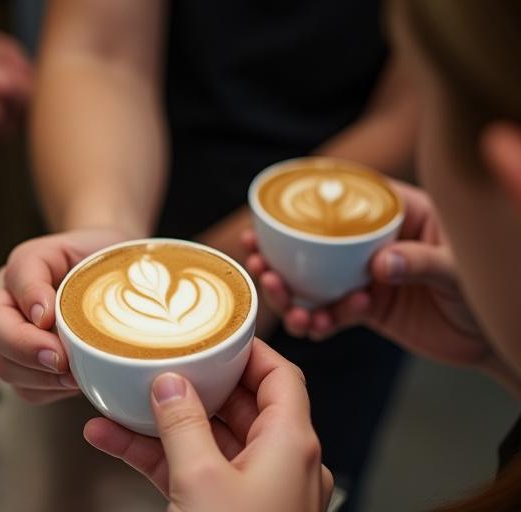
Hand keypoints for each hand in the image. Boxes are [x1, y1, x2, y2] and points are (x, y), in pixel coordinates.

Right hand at [0, 228, 130, 403]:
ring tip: (76, 374)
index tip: (50, 320)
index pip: (13, 282)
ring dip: (41, 376)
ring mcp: (17, 337)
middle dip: (26, 349)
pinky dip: (51, 390)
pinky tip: (75, 382)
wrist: (121, 275)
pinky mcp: (32, 367)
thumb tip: (42, 315)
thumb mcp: (89, 249)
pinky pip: (28, 389)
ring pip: (7, 366)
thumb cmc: (103, 260)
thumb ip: (63, 272)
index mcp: (23, 271)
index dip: (26, 305)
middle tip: (61, 360)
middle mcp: (12, 303)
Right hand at [84, 340, 332, 511]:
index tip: (215, 332)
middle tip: (163, 361)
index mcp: (290, 444)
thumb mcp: (200, 480)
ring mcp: (254, 490)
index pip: (280, 376)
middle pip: (239, 404)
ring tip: (121, 400)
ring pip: (208, 438)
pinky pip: (191, 471)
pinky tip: (111, 440)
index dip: (249, 348)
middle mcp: (280, 462)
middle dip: (195, 383)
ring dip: (163, 422)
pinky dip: (155, 456)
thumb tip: (170, 383)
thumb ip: (183, 423)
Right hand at [243, 181, 492, 368]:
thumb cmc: (487, 289)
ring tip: (287, 305)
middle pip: (315, 243)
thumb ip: (423, 262)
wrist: (490, 339)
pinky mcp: (365, 309)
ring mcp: (365, 276)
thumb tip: (381, 265)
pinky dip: (318, 322)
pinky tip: (314, 327)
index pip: (346, 200)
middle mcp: (373, 243)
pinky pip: (331, 313)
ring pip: (315, 280)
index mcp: (398, 216)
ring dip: (292, 293)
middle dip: (280, 254)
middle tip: (259, 264)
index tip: (269, 214)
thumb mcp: (459, 270)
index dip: (303, 204)